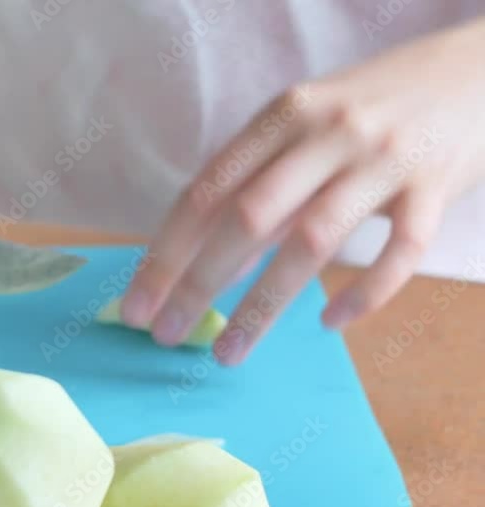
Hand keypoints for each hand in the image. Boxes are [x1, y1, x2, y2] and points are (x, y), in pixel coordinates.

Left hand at [121, 17, 484, 364]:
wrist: (471, 72)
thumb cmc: (368, 109)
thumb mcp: (304, 127)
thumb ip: (258, 183)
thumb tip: (203, 259)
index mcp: (282, 115)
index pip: (206, 191)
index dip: (166, 251)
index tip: (137, 303)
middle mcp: (326, 133)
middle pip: (246, 219)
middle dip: (197, 284)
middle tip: (165, 334)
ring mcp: (382, 160)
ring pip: (311, 242)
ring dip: (262, 306)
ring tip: (229, 351)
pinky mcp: (433, 188)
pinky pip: (397, 253)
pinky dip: (362, 295)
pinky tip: (329, 323)